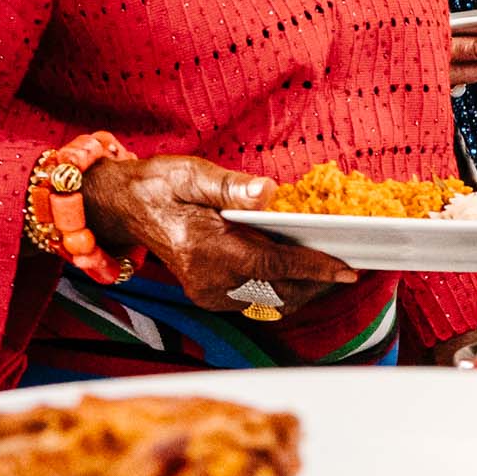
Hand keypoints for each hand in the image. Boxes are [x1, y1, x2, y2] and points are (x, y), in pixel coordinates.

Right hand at [81, 155, 357, 314]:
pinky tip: (303, 270)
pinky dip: (286, 288)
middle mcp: (209, 282)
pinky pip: (261, 301)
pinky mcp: (212, 299)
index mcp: (206, 251)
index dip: (314, 267)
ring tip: (334, 268)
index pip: (273, 265)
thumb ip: (231, 186)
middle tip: (351, 265)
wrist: (124, 207)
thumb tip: (268, 192)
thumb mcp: (191, 174)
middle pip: (281, 291)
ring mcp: (210, 295)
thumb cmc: (160, 185)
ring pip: (274, 302)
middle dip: (319, 281)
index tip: (348, 268)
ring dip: (305, 287)